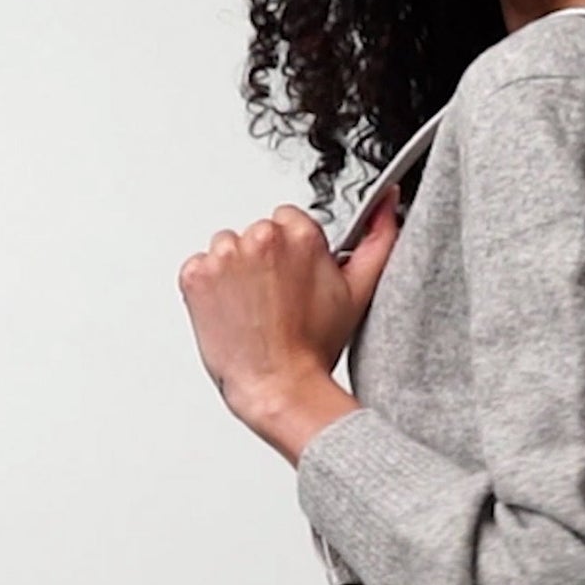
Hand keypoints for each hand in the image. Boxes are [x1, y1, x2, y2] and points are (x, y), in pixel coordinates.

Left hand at [177, 185, 402, 427]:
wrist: (277, 385)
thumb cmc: (314, 345)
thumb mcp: (359, 289)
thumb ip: (380, 236)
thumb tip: (388, 200)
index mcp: (301, 233)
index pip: (288, 220)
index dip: (291, 254)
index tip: (294, 280)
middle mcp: (261, 237)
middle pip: (257, 234)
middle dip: (263, 260)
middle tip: (276, 300)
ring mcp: (224, 256)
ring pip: (226, 248)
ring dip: (234, 272)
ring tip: (253, 307)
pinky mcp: (195, 275)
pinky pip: (198, 268)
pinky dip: (208, 288)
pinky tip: (231, 311)